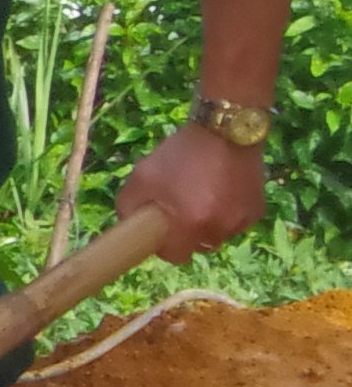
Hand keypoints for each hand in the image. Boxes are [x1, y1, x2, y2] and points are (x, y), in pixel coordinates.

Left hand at [119, 121, 267, 262]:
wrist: (225, 130)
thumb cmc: (179, 155)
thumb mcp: (142, 177)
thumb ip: (129, 207)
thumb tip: (131, 225)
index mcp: (191, 224)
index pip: (174, 256)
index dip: (163, 246)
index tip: (160, 229)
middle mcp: (221, 228)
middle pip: (197, 246)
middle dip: (186, 233)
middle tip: (178, 208)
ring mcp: (243, 220)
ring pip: (217, 234)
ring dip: (207, 223)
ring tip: (199, 194)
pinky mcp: (257, 210)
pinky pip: (235, 222)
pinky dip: (226, 213)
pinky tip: (219, 190)